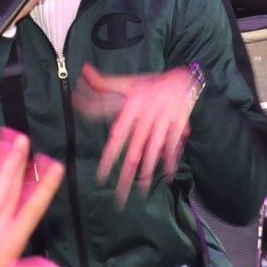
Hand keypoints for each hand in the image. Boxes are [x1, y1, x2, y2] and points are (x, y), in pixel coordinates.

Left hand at [74, 63, 195, 205]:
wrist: (182, 77)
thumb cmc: (150, 83)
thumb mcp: (126, 81)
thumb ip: (103, 81)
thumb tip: (84, 70)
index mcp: (132, 110)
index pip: (116, 137)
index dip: (109, 157)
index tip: (101, 176)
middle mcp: (146, 119)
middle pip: (134, 152)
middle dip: (126, 176)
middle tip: (120, 196)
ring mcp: (163, 124)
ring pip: (152, 153)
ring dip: (147, 173)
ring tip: (140, 191)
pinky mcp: (177, 126)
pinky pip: (173, 147)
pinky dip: (170, 161)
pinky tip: (167, 176)